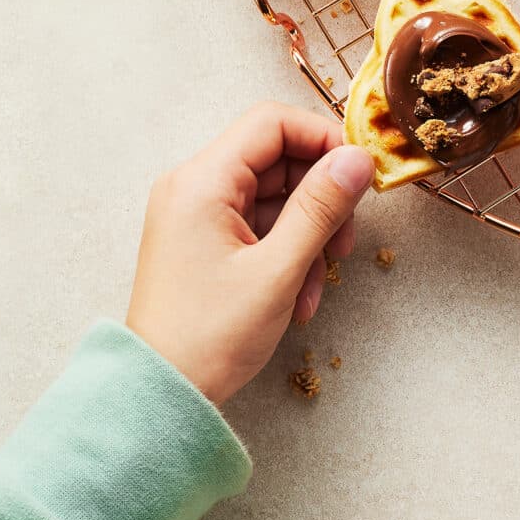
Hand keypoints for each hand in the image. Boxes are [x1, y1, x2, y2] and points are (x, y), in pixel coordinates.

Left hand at [125, 102, 375, 406]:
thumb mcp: (277, 270)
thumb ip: (321, 207)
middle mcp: (194, 188)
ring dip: (308, 235)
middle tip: (345, 240)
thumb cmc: (208, 338)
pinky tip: (297, 296)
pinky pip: (260, 226)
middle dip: (320, 198)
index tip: (358, 172)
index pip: (272, 123)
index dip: (323, 138)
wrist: (160, 396)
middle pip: (277, 159)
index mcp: (201, 182)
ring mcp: (198, 215)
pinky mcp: (204, 241)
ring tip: (317, 283)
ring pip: (275, 197)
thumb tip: (358, 158)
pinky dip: (287, 253)